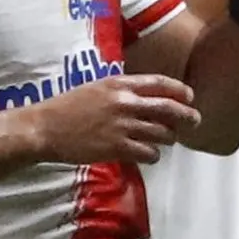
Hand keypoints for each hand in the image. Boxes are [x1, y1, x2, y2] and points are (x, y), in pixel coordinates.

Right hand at [21, 74, 198, 164]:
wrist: (44, 128)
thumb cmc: (66, 108)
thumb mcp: (96, 88)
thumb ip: (122, 91)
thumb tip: (146, 98)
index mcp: (119, 84)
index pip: (161, 83)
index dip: (181, 91)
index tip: (190, 97)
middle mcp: (125, 103)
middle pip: (170, 109)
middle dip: (188, 116)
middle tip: (194, 121)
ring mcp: (123, 126)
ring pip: (164, 134)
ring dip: (168, 138)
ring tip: (164, 140)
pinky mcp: (118, 147)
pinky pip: (150, 153)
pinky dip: (153, 155)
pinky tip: (148, 155)